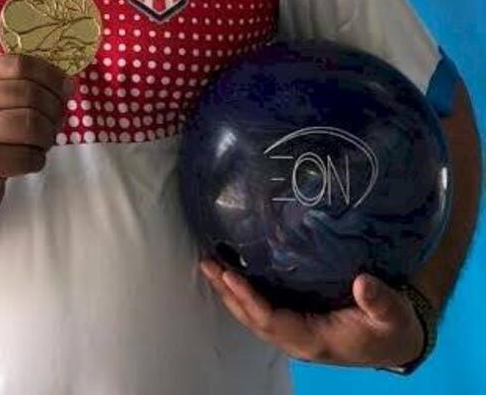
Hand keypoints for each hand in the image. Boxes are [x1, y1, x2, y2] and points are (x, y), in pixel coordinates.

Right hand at [0, 53, 72, 224]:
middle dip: (53, 110)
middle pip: (29, 94)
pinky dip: (37, 160)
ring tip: (41, 144)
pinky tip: (28, 161)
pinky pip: (25, 157)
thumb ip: (18, 88)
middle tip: (55, 124)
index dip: (50, 75)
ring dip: (47, 137)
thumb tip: (66, 84)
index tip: (66, 88)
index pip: (19, 65)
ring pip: (31, 125)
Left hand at [200, 260, 425, 368]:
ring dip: (231, 292)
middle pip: (254, 319)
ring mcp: (295, 331)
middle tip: (207, 263)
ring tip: (210, 263)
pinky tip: (233, 271)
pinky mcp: (296, 320)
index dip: (249, 300)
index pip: (272, 322)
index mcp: (315, 340)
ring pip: (254, 316)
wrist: (396, 340)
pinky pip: (263, 309)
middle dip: (229, 293)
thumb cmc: (392, 327)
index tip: (231, 276)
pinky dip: (244, 292)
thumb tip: (363, 283)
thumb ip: (380, 301)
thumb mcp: (393, 315)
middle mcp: (298, 339)